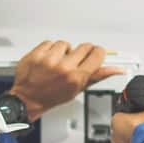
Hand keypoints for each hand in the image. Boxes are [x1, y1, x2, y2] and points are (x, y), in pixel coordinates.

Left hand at [9, 41, 125, 120]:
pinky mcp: (37, 53)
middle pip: (84, 46)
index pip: (97, 54)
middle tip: (74, 61)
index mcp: (76, 77)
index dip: (97, 53)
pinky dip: (50, 50)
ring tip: (58, 63)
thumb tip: (117, 69)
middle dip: (82, 52)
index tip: (95, 54)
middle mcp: (64, 67)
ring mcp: (49, 59)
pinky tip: (47, 60)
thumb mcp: (77, 89)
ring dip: (63, 51)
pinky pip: (50, 43)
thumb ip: (98, 76)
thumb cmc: (52, 97)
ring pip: (66, 44)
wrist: (27, 99)